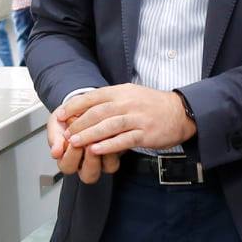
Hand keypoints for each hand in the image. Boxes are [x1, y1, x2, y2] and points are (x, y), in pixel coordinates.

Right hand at [47, 105, 112, 184]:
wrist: (84, 102)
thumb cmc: (68, 116)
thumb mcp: (56, 123)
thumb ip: (55, 138)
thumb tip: (55, 153)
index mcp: (69, 159)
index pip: (68, 167)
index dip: (70, 156)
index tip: (71, 141)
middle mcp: (87, 163)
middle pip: (89, 176)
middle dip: (90, 160)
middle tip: (87, 144)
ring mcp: (104, 158)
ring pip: (109, 168)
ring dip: (106, 154)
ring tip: (102, 138)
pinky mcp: (118, 149)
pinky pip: (122, 153)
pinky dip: (117, 144)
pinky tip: (112, 132)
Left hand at [57, 84, 194, 159]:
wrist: (181, 111)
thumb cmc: (152, 104)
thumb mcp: (130, 94)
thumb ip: (109, 100)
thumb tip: (85, 107)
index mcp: (122, 91)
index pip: (93, 96)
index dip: (75, 106)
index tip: (61, 115)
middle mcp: (128, 103)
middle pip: (98, 112)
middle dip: (79, 123)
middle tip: (66, 134)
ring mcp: (138, 118)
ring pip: (109, 126)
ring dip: (89, 134)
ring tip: (75, 142)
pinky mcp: (146, 133)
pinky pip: (125, 139)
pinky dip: (109, 145)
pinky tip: (97, 150)